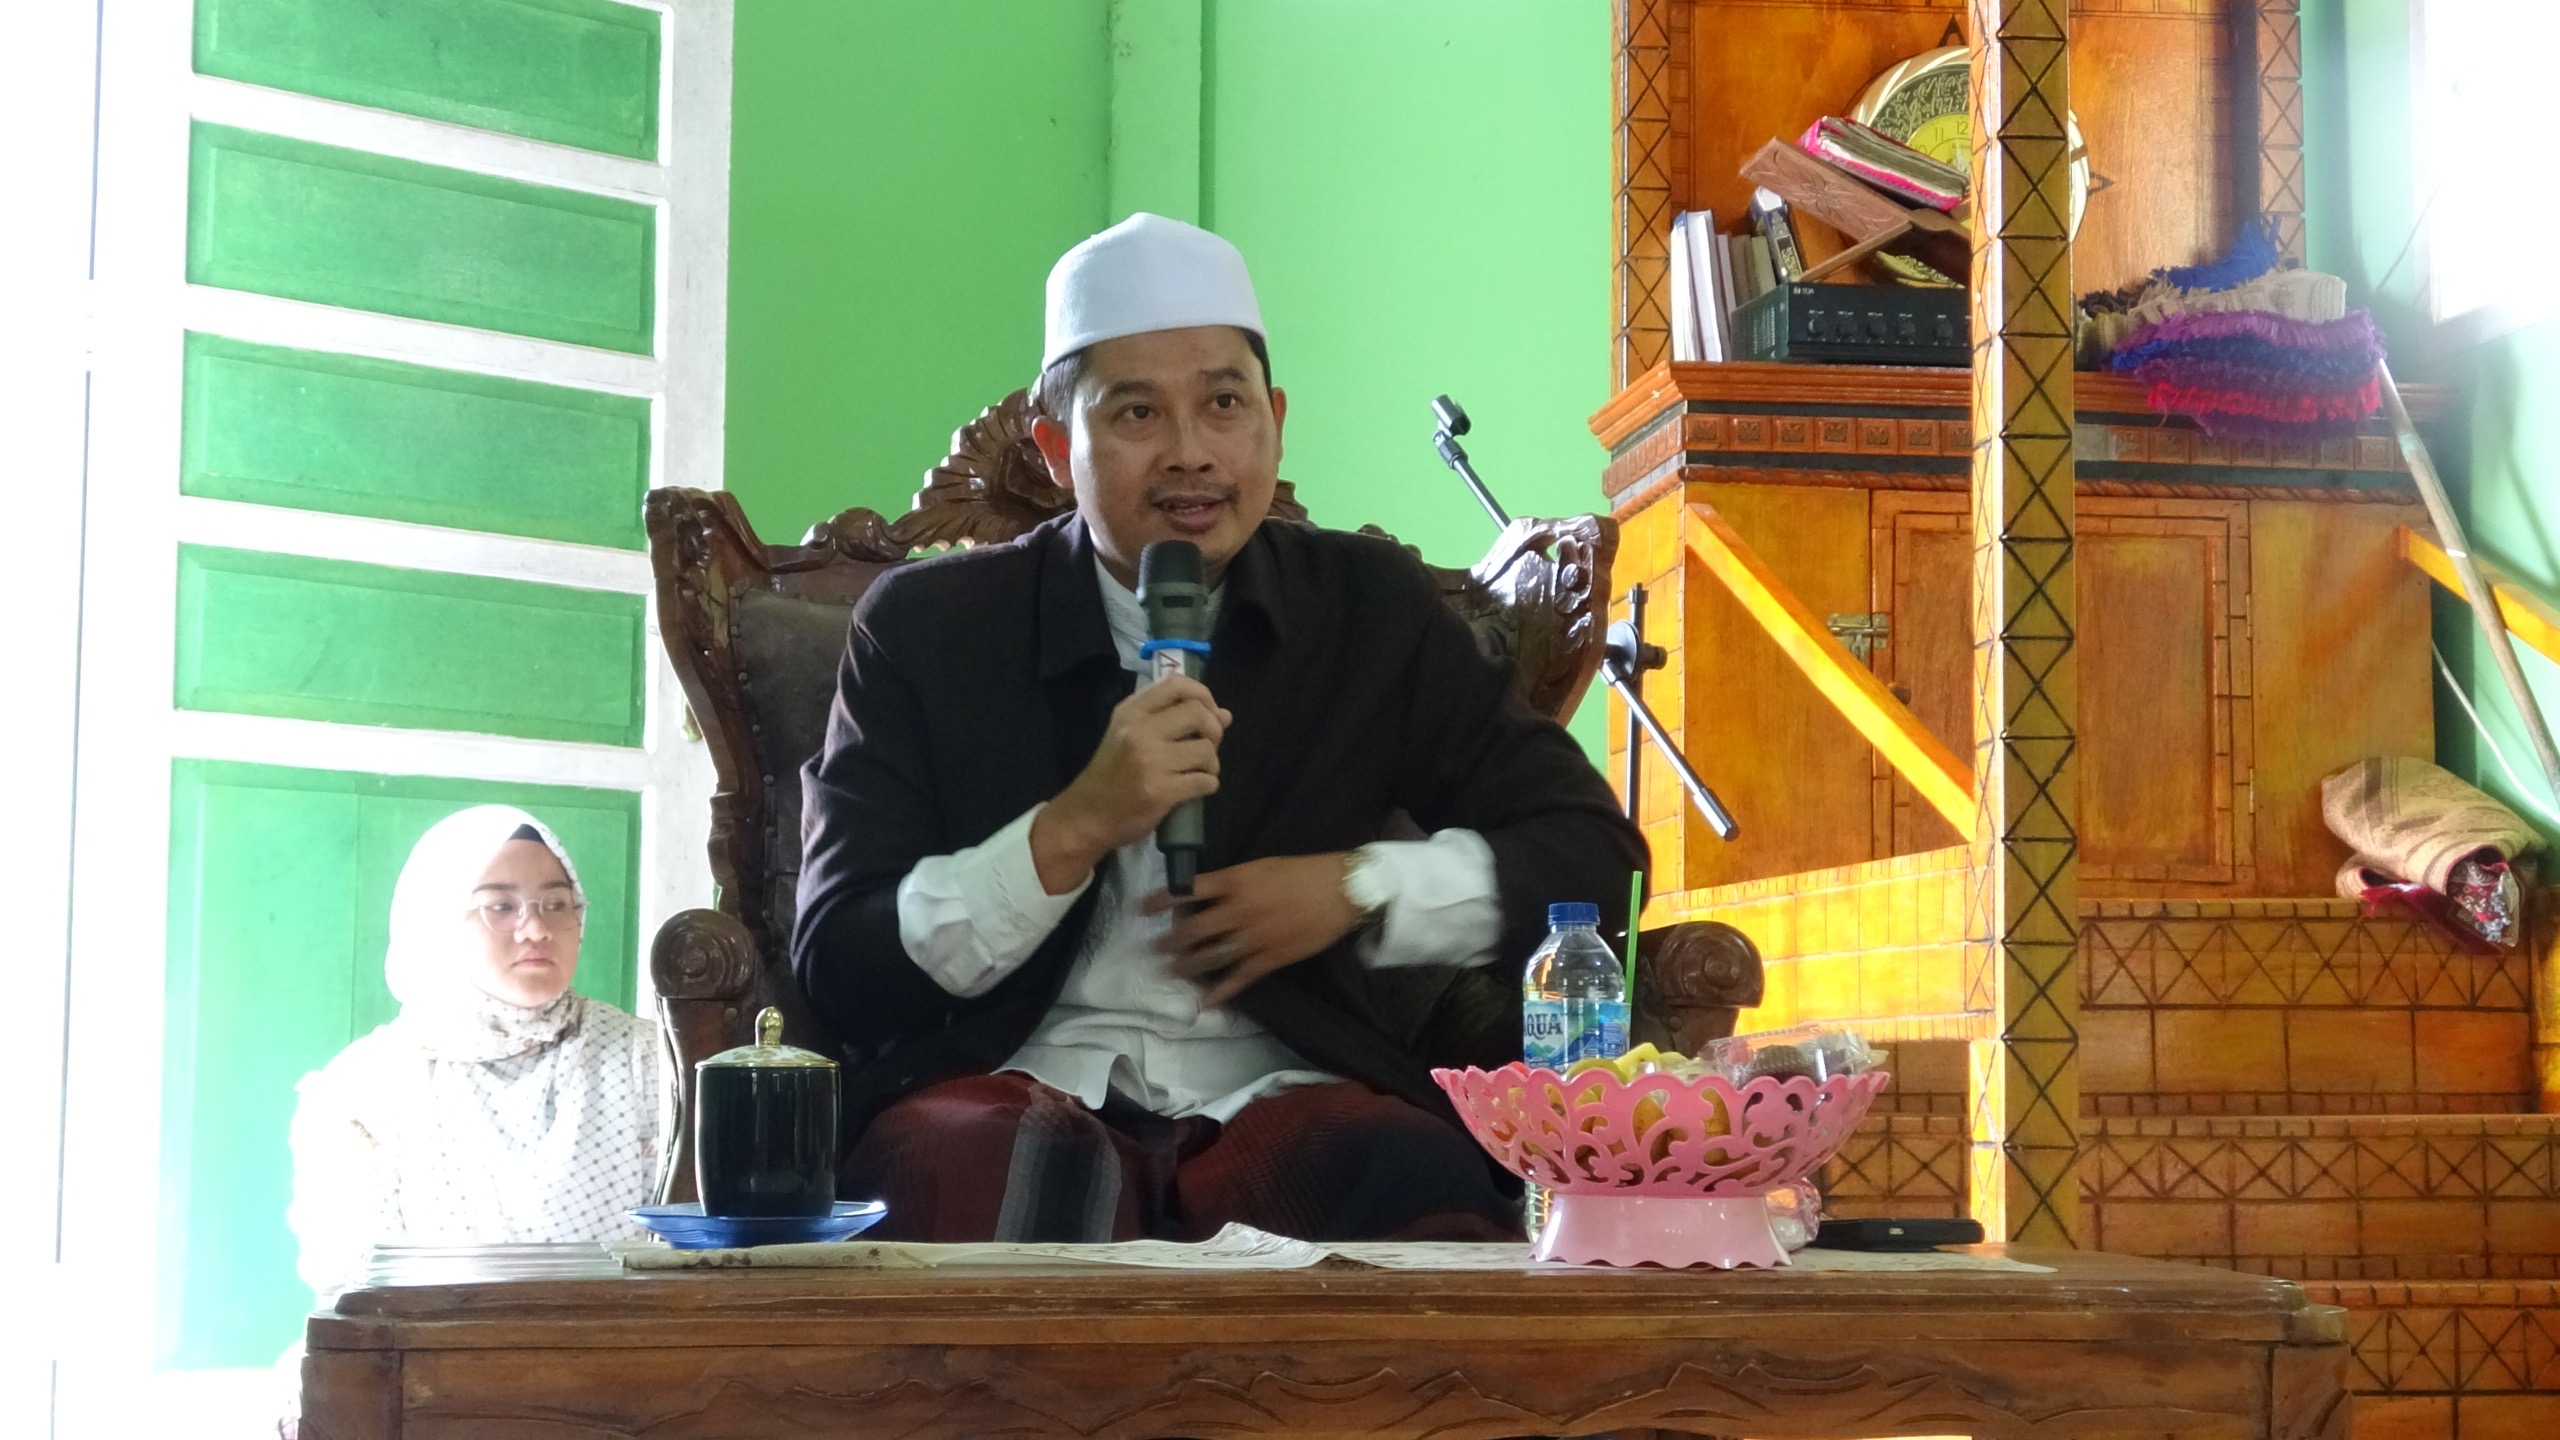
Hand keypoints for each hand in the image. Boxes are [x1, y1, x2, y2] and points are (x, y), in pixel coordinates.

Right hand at [1030, 676, 1231, 894]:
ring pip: (1206, 750)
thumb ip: (1173, 721)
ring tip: (1199, 772)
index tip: (1208, 714)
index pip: (1176, 683)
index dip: (1203, 695)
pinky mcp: (1160, 791)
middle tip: (1206, 747)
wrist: (1087, 816)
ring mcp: (1149, 761)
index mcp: (1130, 712)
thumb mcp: (1132, 736)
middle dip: (1214, 731)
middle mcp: (1139, 731)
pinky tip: (1195, 788)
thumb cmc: (1112, 775)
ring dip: (1212, 763)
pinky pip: (1205, 781)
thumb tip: (1225, 715)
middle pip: (1198, 713)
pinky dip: (1209, 785)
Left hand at [1145, 853, 1365, 1007]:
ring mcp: (1254, 937)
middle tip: (1153, 949)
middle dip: (1170, 941)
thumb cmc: (1302, 872)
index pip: (1189, 891)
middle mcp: (1239, 910)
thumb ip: (1232, 881)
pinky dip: (1221, 992)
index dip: (1162, 900)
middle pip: (1193, 930)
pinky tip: (1205, 1002)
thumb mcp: (1261, 866)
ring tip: (1173, 971)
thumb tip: (1204, 895)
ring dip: (1188, 966)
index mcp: (1236, 881)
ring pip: (1211, 956)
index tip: (1141, 908)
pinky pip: (1240, 978)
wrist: (1341, 890)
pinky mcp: (1271, 958)